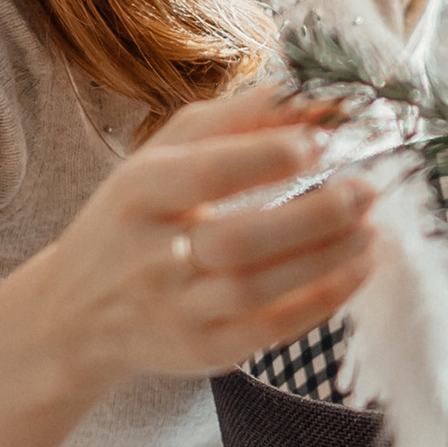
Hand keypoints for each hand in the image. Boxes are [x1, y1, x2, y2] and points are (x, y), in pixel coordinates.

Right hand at [54, 86, 377, 381]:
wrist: (77, 312)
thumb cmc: (135, 216)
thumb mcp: (164, 154)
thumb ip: (239, 119)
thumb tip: (319, 95)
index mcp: (137, 193)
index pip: (204, 174)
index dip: (266, 157)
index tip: (322, 139)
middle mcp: (151, 255)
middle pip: (237, 240)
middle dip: (312, 215)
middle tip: (365, 190)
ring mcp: (176, 310)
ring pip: (257, 290)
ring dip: (326, 258)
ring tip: (370, 228)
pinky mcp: (202, 351)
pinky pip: (269, 331)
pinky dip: (320, 301)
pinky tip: (356, 269)